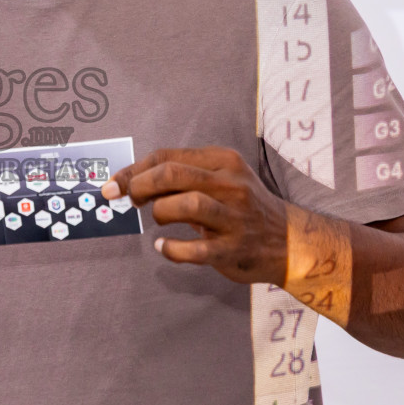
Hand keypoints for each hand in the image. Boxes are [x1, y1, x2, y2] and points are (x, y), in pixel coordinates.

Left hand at [101, 146, 288, 283]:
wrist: (288, 241)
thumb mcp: (221, 179)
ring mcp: (234, 217)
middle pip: (172, 174)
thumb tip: (133, 182)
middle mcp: (231, 185)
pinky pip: (195, 248)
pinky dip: (172, 249)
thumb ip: (183, 177)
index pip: (167, 156)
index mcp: (223, 161)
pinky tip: (163, 247)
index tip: (115, 184)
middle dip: (140, 185)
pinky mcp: (233, 248)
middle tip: (130, 200)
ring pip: (186, 204)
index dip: (134, 170)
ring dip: (160, 213)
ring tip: (157, 221)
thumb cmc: (243, 207)